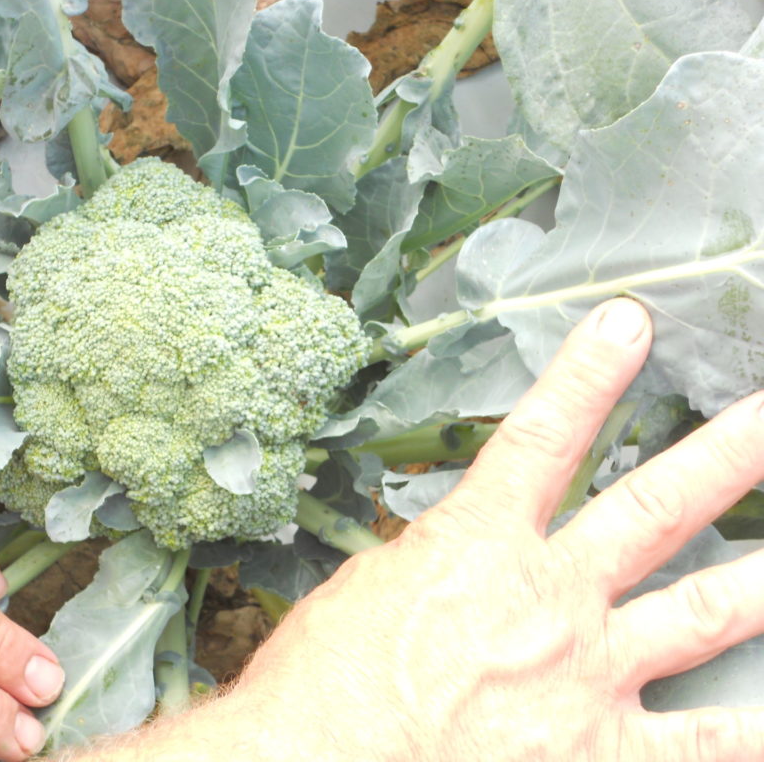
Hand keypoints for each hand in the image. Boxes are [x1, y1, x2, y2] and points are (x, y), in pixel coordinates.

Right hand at [231, 297, 763, 760]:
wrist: (319, 759)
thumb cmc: (325, 677)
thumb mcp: (366, 588)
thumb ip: (430, 559)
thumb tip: (450, 554)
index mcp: (478, 543)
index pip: (543, 434)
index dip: (589, 372)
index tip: (629, 321)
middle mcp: (550, 596)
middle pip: (656, 506)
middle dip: (727, 452)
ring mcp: (587, 672)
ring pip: (705, 611)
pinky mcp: (601, 750)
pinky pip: (703, 744)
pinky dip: (749, 731)